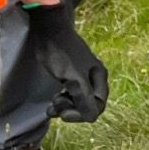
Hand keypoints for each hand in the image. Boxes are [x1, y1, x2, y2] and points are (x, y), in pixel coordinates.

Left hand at [26, 3, 108, 122]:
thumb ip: (83, 98)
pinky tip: (53, 99)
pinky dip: (63, 100)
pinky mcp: (71, 76)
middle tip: (54, 105)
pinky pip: (71, 95)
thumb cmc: (62, 54)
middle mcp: (94, 79)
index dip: (81, 114)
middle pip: (88, 105)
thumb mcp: (73, 78)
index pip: (96, 107)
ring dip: (65, 106)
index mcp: (99, 78)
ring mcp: (83, 77)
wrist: (49, 31)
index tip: (63, 114)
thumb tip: (91, 118)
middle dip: (71, 110)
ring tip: (51, 104)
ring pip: (78, 101)